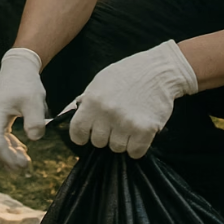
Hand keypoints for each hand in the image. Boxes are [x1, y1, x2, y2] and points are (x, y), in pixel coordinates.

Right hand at [0, 48, 47, 171]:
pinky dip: (9, 146)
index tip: (24, 165)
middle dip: (7, 161)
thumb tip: (34, 138)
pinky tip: (22, 149)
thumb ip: (35, 121)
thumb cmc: (25, 82)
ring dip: (8, 155)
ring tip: (25, 163)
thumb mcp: (34, 101)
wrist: (19, 66)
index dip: (8, 158)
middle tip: (25, 169)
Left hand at [69, 40, 197, 158]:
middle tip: (114, 122)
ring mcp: (126, 123)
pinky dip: (137, 146)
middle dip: (105, 135)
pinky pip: (135, 152)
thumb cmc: (126, 75)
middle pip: (98, 142)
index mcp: (93, 100)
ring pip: (117, 149)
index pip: (77, 132)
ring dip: (122, 140)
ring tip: (128, 123)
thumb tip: (65, 115)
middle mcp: (107, 113)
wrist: (158, 71)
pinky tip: (139, 131)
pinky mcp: (145, 130)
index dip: (82, 135)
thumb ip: (85, 100)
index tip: (88, 133)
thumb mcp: (99, 82)